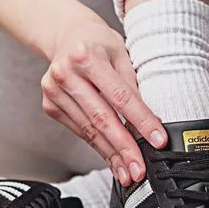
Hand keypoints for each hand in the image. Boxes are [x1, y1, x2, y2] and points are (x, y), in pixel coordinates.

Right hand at [41, 15, 166, 185]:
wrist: (66, 35)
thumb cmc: (99, 43)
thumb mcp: (121, 53)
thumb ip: (133, 84)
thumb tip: (152, 122)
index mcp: (87, 55)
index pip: (121, 96)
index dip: (142, 121)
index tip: (158, 141)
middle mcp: (66, 73)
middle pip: (102, 118)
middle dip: (124, 148)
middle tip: (139, 170)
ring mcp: (54, 91)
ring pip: (90, 131)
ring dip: (111, 155)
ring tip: (127, 172)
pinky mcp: (50, 105)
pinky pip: (80, 131)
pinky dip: (98, 146)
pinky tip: (112, 159)